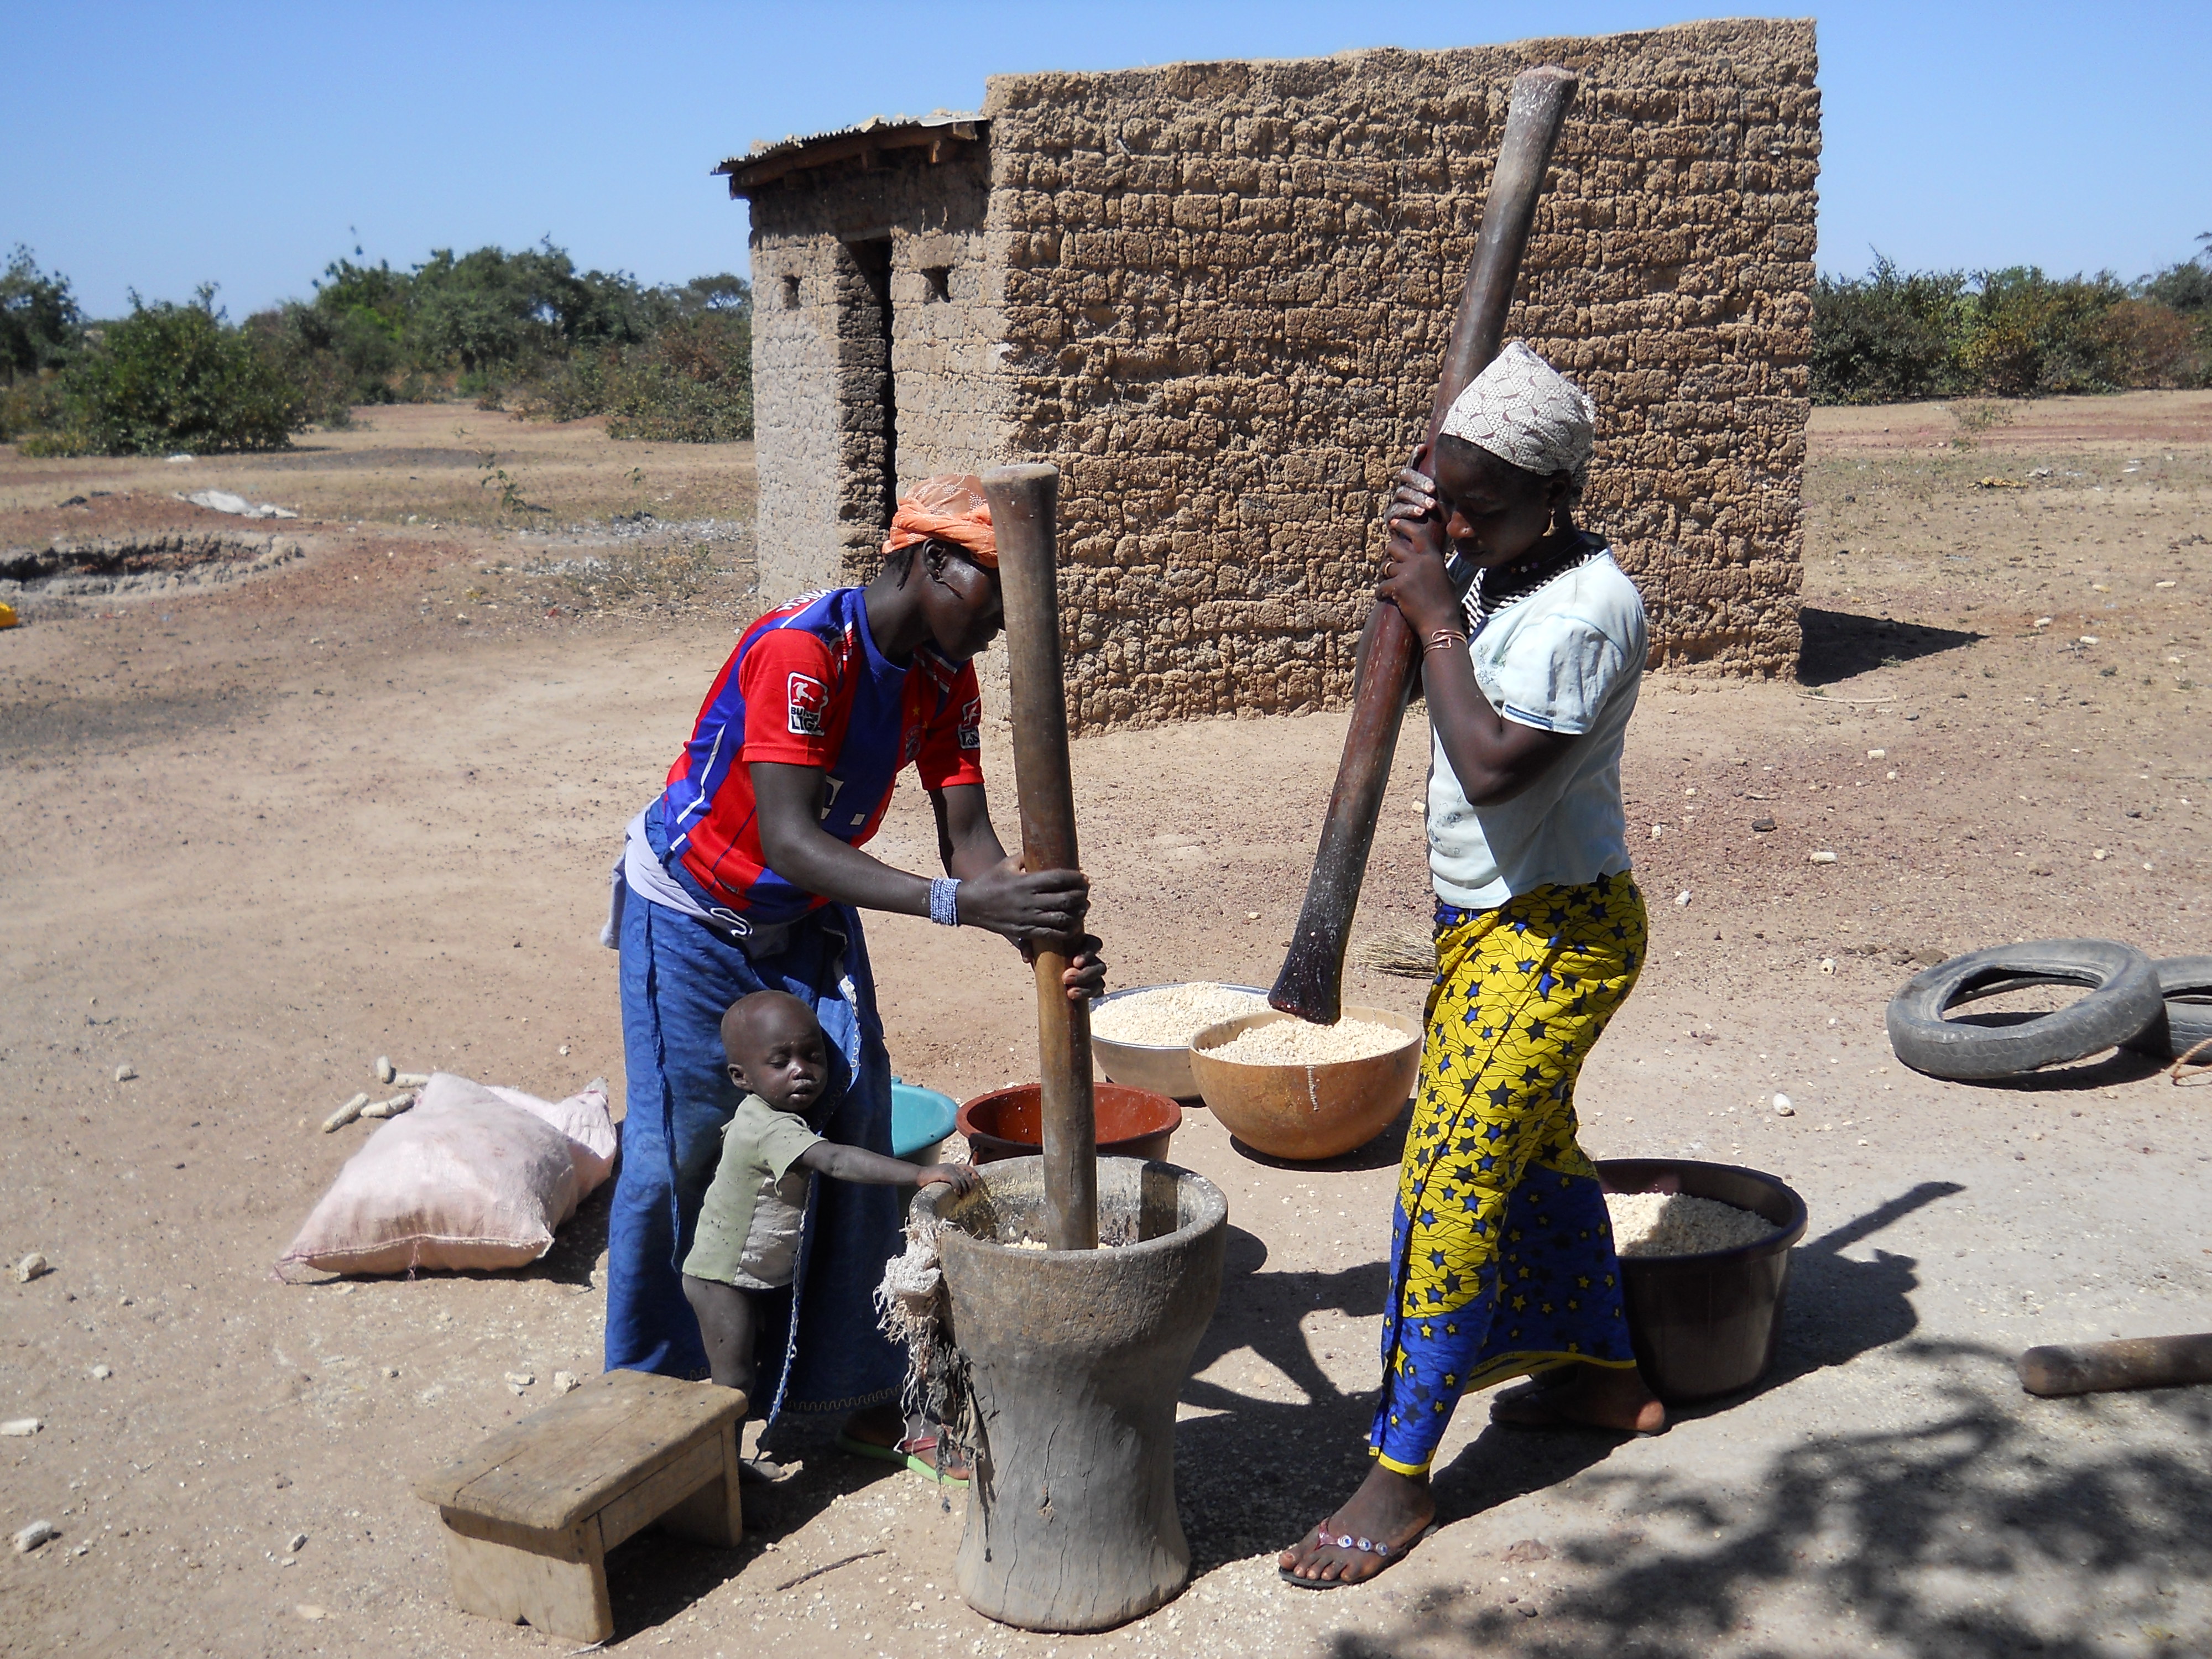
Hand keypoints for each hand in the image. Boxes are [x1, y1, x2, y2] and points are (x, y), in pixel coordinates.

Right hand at [916, 1163, 980, 1197]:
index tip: (977, 1180)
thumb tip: (959, 1189)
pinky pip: (955, 1180)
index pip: (967, 1167)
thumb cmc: (930, 1178)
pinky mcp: (944, 1173)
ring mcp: (948, 1169)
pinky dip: (958, 1187)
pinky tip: (957, 1193)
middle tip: (970, 1193)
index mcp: (952, 1166)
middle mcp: (952, 1166)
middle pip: (967, 1174)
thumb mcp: (943, 1176)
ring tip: (963, 1195)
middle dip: (970, 1184)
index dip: (974, 1173)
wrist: (919, 1175)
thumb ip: (951, 1179)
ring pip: (962, 1178)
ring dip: (965, 1188)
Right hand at [955, 854, 1088, 940]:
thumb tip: (1044, 849)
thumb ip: (1026, 857)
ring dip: (1078, 913)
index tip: (1083, 877)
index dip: (1075, 878)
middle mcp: (1028, 901)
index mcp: (1025, 882)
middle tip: (1085, 891)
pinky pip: (1052, 935)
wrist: (970, 906)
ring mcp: (1027, 919)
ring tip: (1083, 907)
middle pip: (1065, 899)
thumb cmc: (990, 881)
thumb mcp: (1006, 864)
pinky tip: (1074, 925)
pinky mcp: (1025, 932)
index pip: (1058, 878)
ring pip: (1062, 919)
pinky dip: (1067, 931)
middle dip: (1081, 895)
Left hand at [1017, 932, 1106, 1001]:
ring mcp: (1092, 975)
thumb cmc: (1043, 951)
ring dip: (1086, 988)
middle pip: (1099, 966)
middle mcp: (1090, 959)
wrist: (1043, 967)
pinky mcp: (1090, 988)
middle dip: (1085, 974)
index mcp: (1081, 944)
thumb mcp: (1034, 944)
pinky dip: (1090, 995)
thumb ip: (1029, 945)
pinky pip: (1098, 992)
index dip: (1088, 953)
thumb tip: (1027, 958)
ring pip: (1099, 981)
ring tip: (1070, 993)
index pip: (1094, 944)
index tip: (1074, 962)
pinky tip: (1076, 997)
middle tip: (1066, 979)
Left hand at [1378, 450, 1460, 638]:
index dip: (1404, 526)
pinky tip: (1385, 598)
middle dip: (1389, 556)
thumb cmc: (1445, 604)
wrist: (1440, 623)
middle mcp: (1419, 561)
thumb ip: (1433, 566)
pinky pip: (1381, 586)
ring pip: (1386, 567)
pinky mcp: (1397, 587)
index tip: (1394, 522)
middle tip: (1390, 567)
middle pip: (1393, 547)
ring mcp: (1408, 573)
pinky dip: (1381, 593)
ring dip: (1385, 576)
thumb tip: (1427, 560)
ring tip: (1390, 587)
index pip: (1417, 533)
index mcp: (1432, 557)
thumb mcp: (1444, 578)